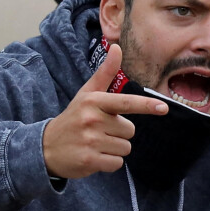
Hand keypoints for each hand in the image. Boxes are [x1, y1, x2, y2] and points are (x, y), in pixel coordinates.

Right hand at [43, 44, 168, 178]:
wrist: (45, 147)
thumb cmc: (74, 118)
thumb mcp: (87, 94)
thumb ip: (105, 73)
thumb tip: (117, 47)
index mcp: (94, 101)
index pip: (125, 103)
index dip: (146, 105)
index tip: (164, 108)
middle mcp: (92, 119)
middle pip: (130, 131)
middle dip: (119, 133)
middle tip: (98, 132)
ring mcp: (90, 141)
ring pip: (125, 148)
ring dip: (114, 149)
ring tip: (95, 144)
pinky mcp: (89, 161)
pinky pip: (117, 163)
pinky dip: (109, 163)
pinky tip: (94, 156)